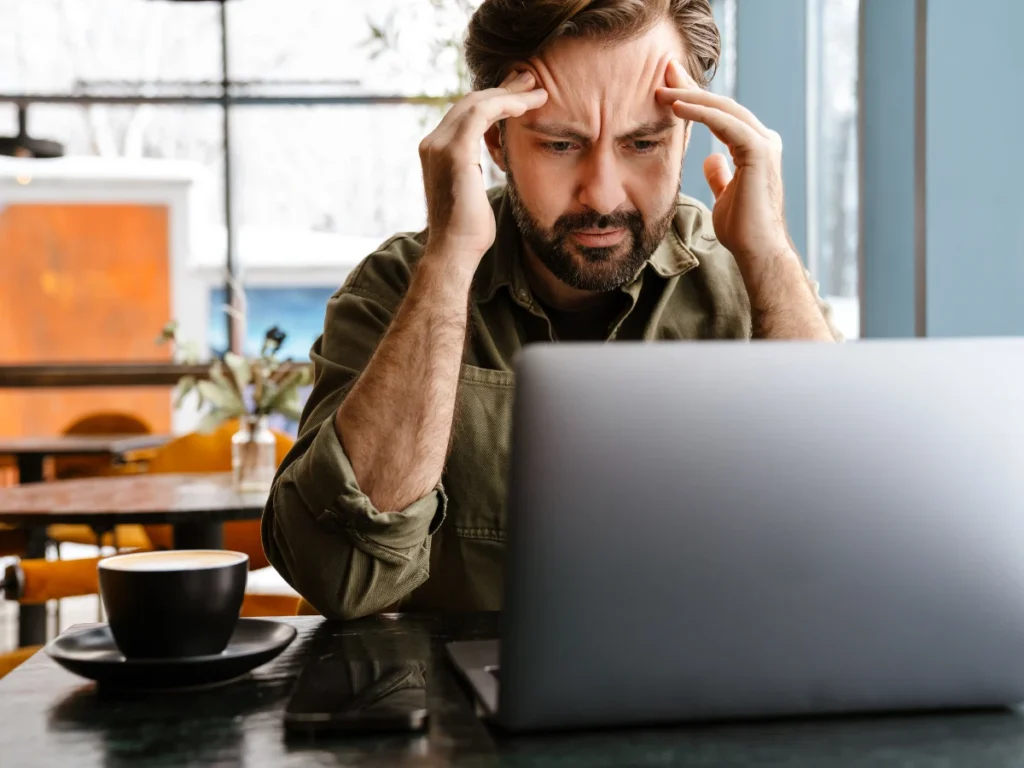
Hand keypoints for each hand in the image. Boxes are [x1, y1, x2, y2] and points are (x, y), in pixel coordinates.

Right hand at [419, 71, 546, 271]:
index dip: (494, 101)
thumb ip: (478, 171)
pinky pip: (481, 113)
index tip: (520, 96)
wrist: (455, 251)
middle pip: (470, 102)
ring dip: (509, 94)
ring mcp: (439, 145)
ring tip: (536, 88)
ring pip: (476, 102)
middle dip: (503, 90)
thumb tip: (498, 164)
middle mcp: (432, 143)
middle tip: (531, 80)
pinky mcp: (453, 150)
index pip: (465, 115)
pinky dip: (505, 104)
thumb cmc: (469, 232)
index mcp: (436, 151)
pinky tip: (526, 105)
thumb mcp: (474, 192)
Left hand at [656, 60, 793, 278]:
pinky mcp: (759, 151)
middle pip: (721, 105)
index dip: (695, 100)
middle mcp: (763, 140)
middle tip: (664, 72)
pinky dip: (700, 112)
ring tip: (662, 88)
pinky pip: (725, 123)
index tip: (669, 88)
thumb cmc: (742, 229)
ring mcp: (764, 143)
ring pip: (722, 109)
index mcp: (755, 148)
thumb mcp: (724, 196)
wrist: (756, 250)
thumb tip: (710, 158)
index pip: (721, 115)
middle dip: (691, 88)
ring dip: (690, 96)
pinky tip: (678, 106)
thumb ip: (720, 174)